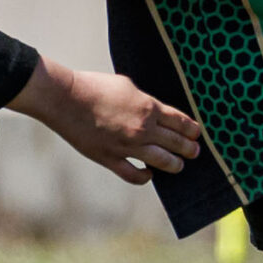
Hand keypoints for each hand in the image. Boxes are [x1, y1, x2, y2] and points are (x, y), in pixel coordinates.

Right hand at [8, 57, 201, 184]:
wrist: (65, 99)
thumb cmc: (93, 86)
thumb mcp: (126, 85)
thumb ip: (144, 100)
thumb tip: (154, 111)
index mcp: (148, 108)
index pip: (180, 122)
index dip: (192, 129)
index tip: (196, 133)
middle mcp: (142, 129)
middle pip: (176, 143)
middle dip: (189, 148)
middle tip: (195, 151)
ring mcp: (127, 147)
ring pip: (161, 162)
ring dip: (174, 165)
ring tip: (179, 166)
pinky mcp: (110, 158)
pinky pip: (134, 175)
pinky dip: (145, 177)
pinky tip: (149, 174)